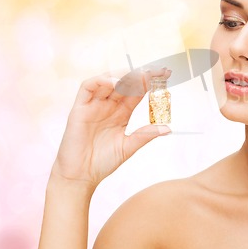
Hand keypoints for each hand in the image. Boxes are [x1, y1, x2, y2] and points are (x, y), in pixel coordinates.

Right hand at [50, 69, 171, 189]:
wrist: (80, 177)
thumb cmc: (102, 162)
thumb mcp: (129, 146)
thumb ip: (145, 135)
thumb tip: (168, 128)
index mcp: (122, 113)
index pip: (137, 92)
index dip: (150, 83)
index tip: (166, 75)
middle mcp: (108, 105)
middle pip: (125, 83)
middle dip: (141, 75)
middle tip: (157, 71)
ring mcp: (94, 105)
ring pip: (108, 81)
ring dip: (124, 75)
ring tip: (139, 75)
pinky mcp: (79, 108)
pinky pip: (87, 87)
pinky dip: (101, 81)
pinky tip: (115, 83)